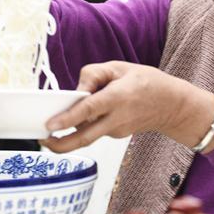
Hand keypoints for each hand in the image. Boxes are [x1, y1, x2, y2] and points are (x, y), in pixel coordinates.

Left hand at [41, 61, 213, 152]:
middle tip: (43, 141)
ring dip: (70, 133)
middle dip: (61, 145)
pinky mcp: (116, 135)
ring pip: (87, 135)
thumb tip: (76, 89)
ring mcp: (116, 131)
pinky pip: (95, 129)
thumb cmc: (145, 82)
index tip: (50, 125)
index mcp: (116, 98)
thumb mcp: (119, 67)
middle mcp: (116, 118)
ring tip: (59, 123)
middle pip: (84, 138)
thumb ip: (93, 74)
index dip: (67, 119)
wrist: (171, 105)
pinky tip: (89, 113)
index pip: (88, 110)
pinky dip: (86, 123)